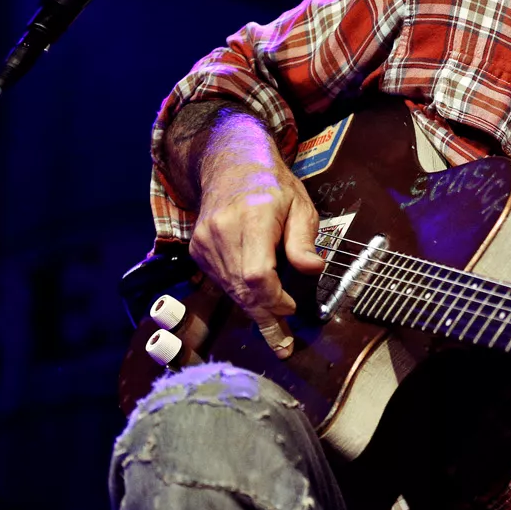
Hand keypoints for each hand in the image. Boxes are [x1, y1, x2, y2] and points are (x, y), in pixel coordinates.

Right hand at [187, 114, 325, 357]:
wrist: (230, 164)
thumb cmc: (272, 184)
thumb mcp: (301, 205)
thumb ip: (304, 239)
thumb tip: (313, 269)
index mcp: (251, 218)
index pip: (256, 274)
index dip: (274, 299)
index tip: (291, 309)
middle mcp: (222, 232)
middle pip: (241, 288)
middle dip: (265, 318)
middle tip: (283, 346)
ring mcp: (204, 241)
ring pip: (230, 289)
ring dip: (253, 311)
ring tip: (274, 334)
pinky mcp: (197, 248)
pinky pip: (220, 281)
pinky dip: (239, 294)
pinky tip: (256, 304)